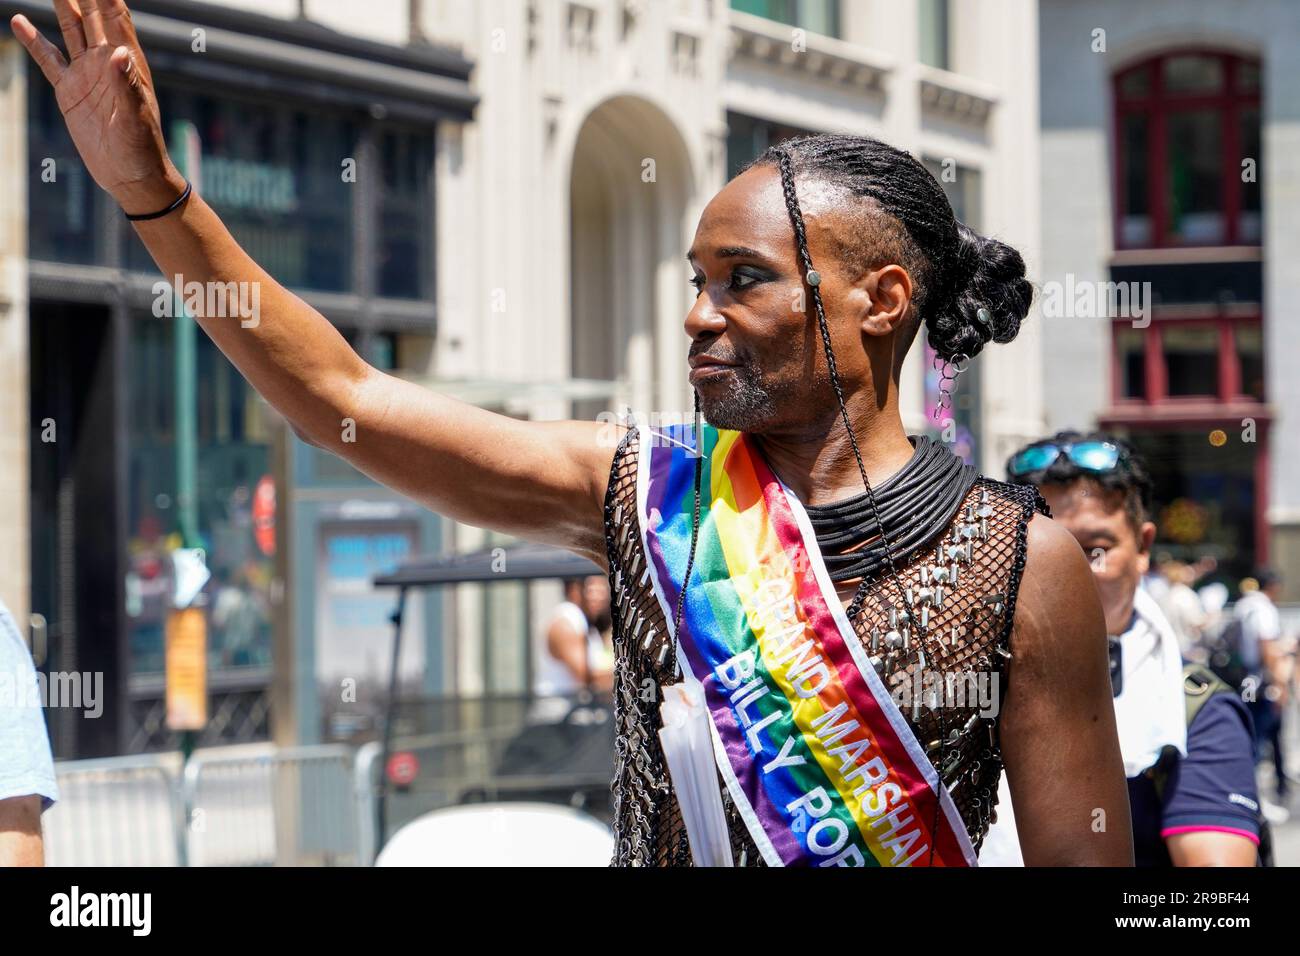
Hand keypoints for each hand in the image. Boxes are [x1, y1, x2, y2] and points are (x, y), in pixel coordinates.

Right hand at [10, 1, 186, 215]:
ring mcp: (87, 74)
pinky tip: (20, 21)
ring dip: (61, 3)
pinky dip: (34, 41)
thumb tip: (118, 53)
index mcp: (126, 62)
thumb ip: (126, 85)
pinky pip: (49, 60)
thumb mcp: (136, 118)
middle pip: (91, 13)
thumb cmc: (143, 150)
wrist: (131, 177)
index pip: (114, 14)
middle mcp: (106, 61)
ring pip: (71, 28)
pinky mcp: (70, 92)